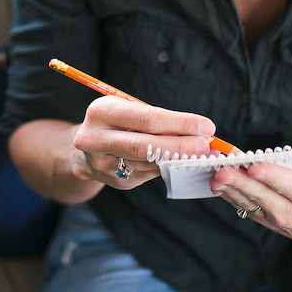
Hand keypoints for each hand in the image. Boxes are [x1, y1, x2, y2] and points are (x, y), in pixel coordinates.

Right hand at [72, 96, 214, 189]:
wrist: (85, 151)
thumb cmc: (116, 122)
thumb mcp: (126, 110)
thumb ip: (154, 119)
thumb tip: (197, 130)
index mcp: (101, 112)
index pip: (147, 118)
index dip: (179, 123)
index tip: (205, 126)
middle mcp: (96, 139)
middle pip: (145, 145)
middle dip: (181, 146)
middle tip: (206, 145)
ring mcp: (104, 164)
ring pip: (150, 163)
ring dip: (180, 158)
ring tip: (203, 154)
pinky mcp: (116, 181)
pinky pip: (150, 174)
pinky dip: (169, 167)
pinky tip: (183, 162)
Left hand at [209, 143, 291, 240]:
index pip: (289, 185)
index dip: (270, 175)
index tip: (254, 166)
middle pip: (264, 196)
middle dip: (242, 183)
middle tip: (224, 171)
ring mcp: (276, 220)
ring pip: (250, 204)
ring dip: (230, 190)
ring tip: (215, 177)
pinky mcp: (264, 221)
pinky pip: (245, 208)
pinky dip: (230, 196)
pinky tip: (218, 185)